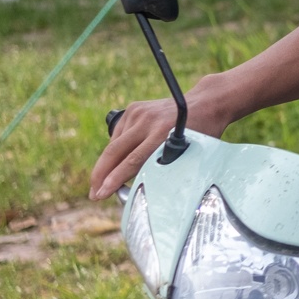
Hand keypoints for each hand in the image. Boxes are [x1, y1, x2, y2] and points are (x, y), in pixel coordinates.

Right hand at [88, 83, 231, 199]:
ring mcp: (138, 113)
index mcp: (163, 135)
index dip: (115, 180)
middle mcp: (148, 122)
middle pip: (115, 152)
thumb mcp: (189, 154)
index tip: (102, 193)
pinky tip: (116, 161)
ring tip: (103, 182)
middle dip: (100, 175)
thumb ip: (165, 168)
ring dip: (107, 164)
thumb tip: (142, 189)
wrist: (205, 103)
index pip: (132, 162)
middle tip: (94, 194)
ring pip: (114, 144)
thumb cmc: (201, 135)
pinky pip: (118, 134)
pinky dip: (115, 149)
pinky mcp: (134, 109)